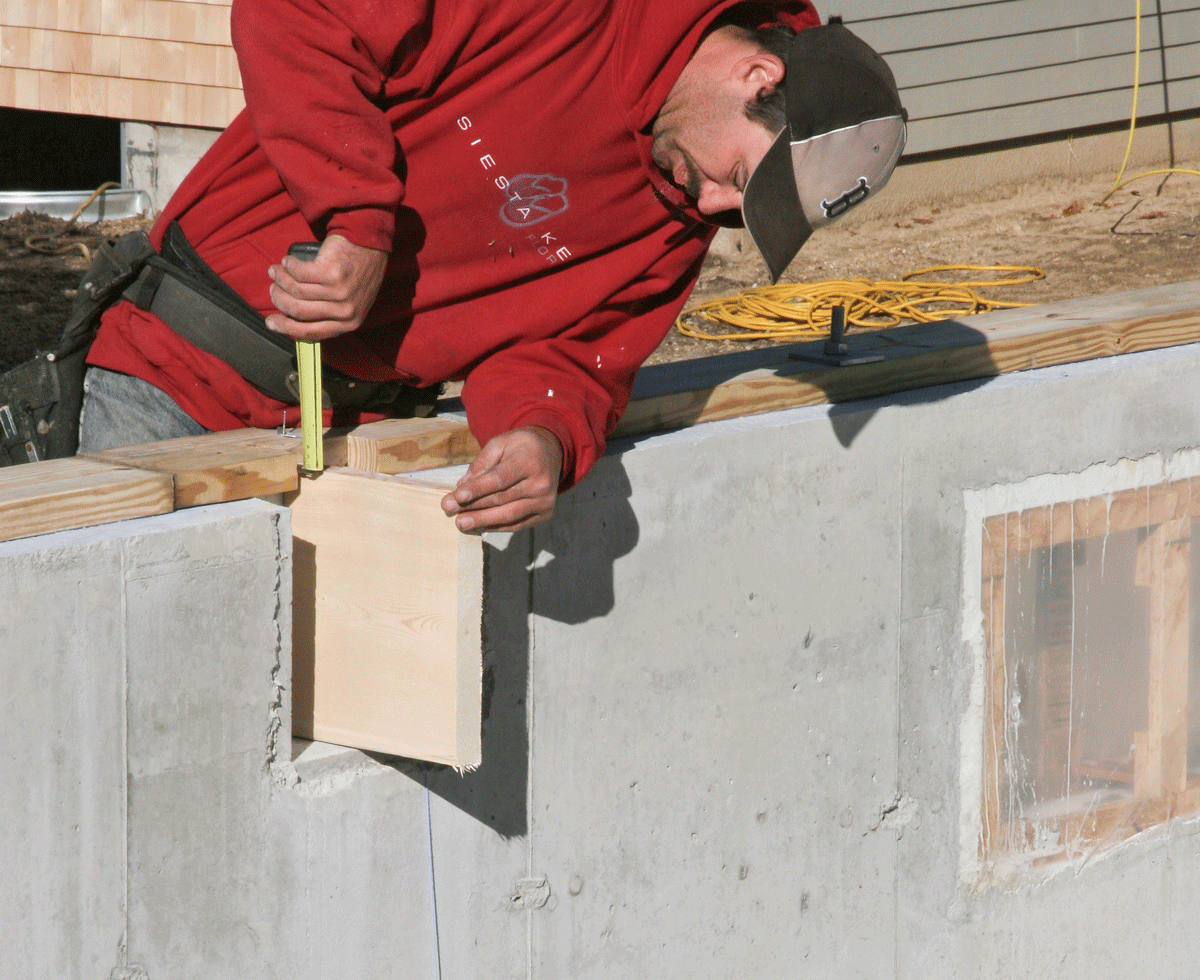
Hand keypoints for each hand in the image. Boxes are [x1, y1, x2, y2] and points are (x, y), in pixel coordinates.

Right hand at [265, 233, 387, 340]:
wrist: (370, 242)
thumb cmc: (357, 270)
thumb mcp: (351, 300)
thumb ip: (329, 313)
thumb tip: (293, 319)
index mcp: (349, 323)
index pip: (310, 332)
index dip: (285, 327)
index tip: (270, 321)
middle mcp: (346, 311)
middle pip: (298, 311)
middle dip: (279, 298)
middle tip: (273, 287)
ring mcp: (340, 293)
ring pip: (296, 291)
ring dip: (280, 279)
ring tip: (276, 270)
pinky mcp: (332, 273)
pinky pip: (299, 273)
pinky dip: (289, 266)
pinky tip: (288, 261)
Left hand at [441, 426, 563, 533]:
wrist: (551, 453)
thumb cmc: (520, 447)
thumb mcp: (500, 443)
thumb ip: (481, 463)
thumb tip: (462, 486)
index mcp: (530, 461)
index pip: (500, 478)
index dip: (477, 489)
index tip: (456, 496)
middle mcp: (541, 483)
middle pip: (502, 499)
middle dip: (473, 506)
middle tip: (450, 509)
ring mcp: (545, 501)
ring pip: (509, 515)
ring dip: (482, 520)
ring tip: (461, 523)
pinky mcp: (544, 514)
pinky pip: (516, 524)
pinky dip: (495, 527)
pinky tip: (478, 526)